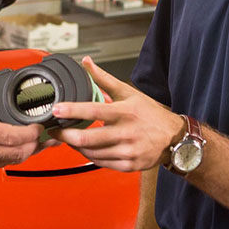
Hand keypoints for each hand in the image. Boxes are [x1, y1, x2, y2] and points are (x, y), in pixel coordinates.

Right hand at [0, 67, 45, 175]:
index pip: (14, 136)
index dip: (32, 133)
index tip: (39, 126)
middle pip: (17, 153)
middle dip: (35, 146)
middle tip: (45, 138)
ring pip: (7, 163)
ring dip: (23, 154)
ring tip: (33, 145)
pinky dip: (4, 158)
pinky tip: (8, 150)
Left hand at [51, 58, 185, 172]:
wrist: (173, 138)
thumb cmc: (150, 114)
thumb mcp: (128, 93)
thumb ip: (104, 79)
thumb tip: (86, 63)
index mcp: (125, 112)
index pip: (94, 110)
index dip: (72, 110)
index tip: (56, 109)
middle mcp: (126, 132)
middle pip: (88, 138)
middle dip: (66, 136)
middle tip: (54, 131)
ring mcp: (128, 151)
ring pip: (92, 153)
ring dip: (76, 147)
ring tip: (68, 139)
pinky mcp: (129, 165)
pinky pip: (101, 163)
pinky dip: (89, 156)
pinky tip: (85, 149)